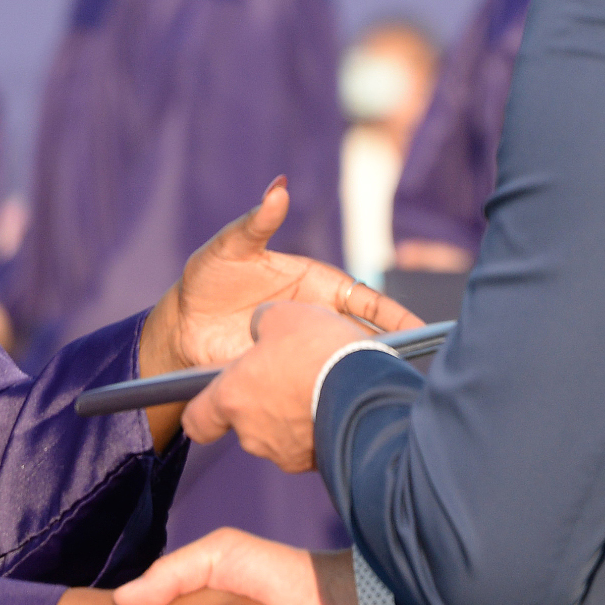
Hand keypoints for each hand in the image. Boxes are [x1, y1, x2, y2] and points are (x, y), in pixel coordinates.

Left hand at [142, 180, 417, 376]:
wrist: (182, 322)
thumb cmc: (210, 277)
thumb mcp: (232, 247)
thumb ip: (258, 222)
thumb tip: (278, 188)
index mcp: (319, 285)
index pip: (368, 301)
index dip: (396, 315)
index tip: (422, 329)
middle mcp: (318, 320)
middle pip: (362, 337)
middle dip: (386, 352)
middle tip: (407, 369)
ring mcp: (303, 351)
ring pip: (341, 367)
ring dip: (359, 379)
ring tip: (382, 394)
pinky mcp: (285, 378)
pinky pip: (312, 390)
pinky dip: (329, 402)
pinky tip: (342, 416)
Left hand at [183, 300, 378, 473]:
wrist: (369, 392)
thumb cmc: (318, 349)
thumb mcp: (284, 314)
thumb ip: (263, 322)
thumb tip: (265, 328)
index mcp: (233, 398)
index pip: (197, 420)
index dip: (202, 410)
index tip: (211, 401)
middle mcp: (252, 433)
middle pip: (246, 421)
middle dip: (264, 400)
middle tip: (288, 374)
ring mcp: (286, 453)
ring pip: (280, 433)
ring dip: (294, 413)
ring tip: (321, 385)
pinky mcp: (318, 464)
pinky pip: (312, 443)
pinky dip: (320, 425)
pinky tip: (339, 403)